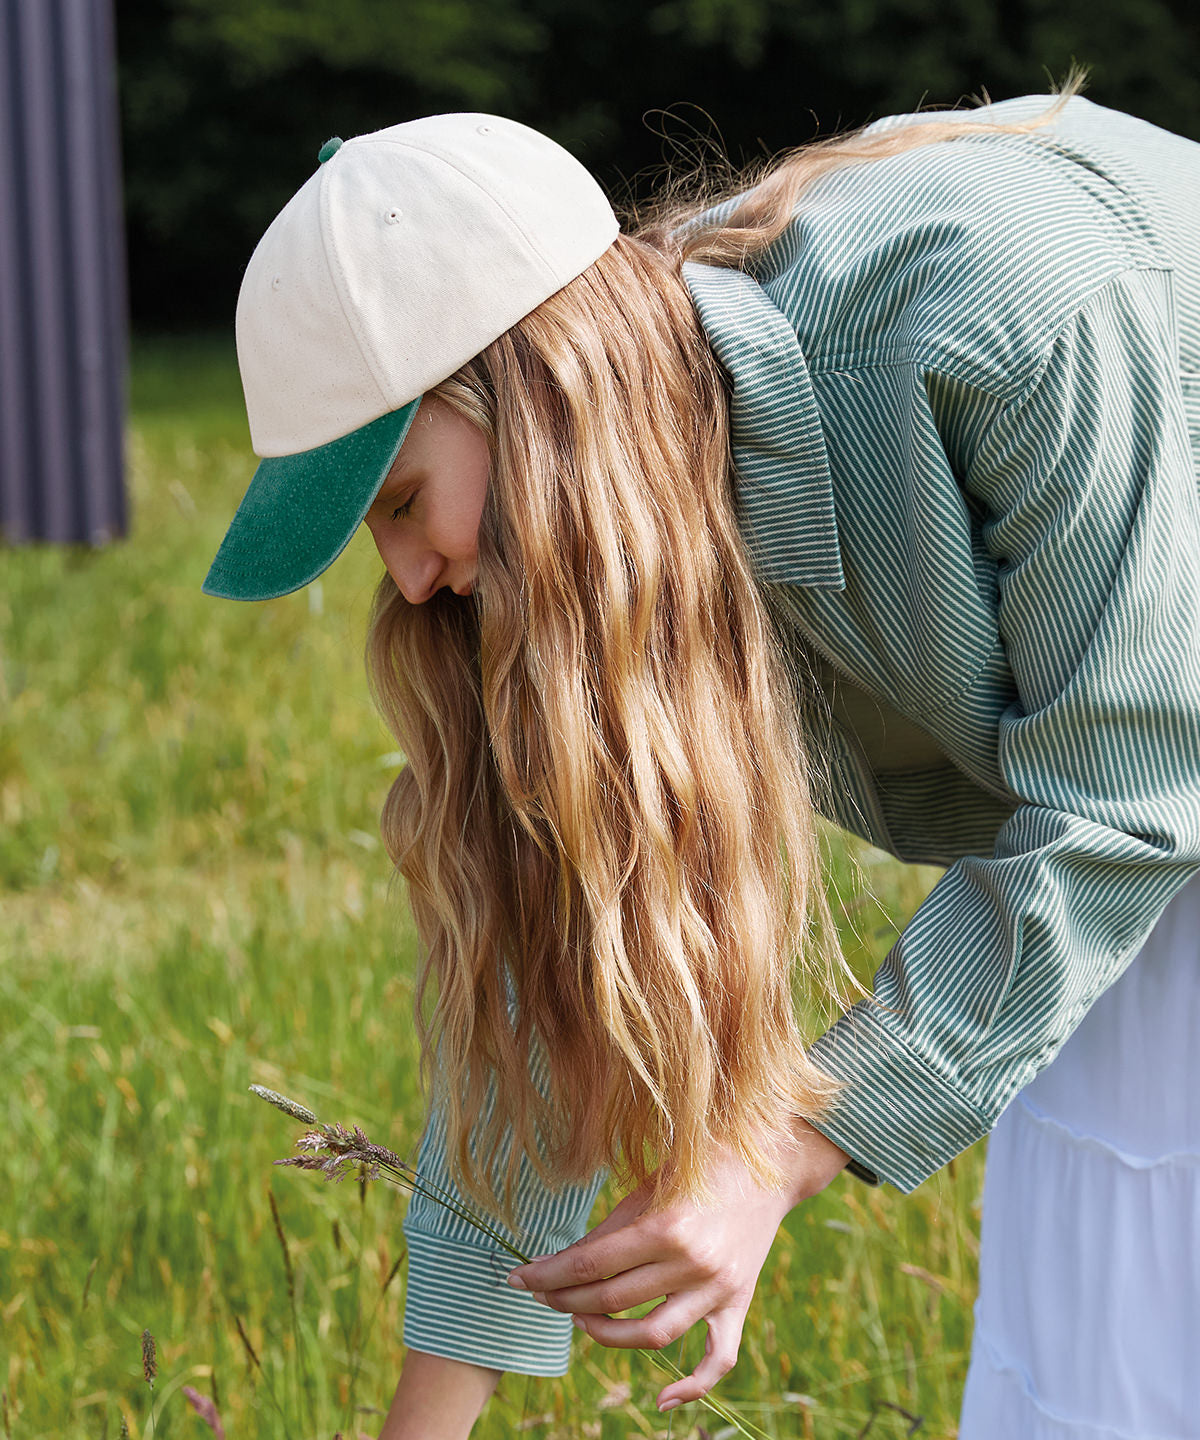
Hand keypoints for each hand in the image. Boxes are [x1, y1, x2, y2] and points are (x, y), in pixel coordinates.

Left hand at [506, 1120, 848, 1411]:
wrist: (770, 1164)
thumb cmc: (700, 1164)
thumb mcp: (649, 1186)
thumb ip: (610, 1229)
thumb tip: (564, 1263)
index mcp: (667, 1226)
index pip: (591, 1264)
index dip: (548, 1274)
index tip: (518, 1278)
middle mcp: (693, 1263)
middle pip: (613, 1298)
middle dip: (565, 1299)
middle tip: (540, 1294)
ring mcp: (719, 1288)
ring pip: (652, 1335)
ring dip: (606, 1335)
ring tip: (580, 1317)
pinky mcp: (739, 1302)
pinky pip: (718, 1358)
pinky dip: (693, 1387)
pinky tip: (662, 1400)